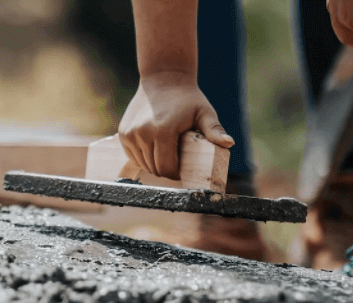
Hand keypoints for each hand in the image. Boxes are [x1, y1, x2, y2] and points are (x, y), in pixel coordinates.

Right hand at [118, 73, 233, 180]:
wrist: (163, 78)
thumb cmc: (188, 98)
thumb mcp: (204, 113)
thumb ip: (214, 130)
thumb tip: (229, 143)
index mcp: (163, 131)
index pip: (167, 168)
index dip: (176, 174)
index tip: (183, 170)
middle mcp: (143, 133)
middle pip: (154, 168)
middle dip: (166, 170)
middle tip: (176, 163)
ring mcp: (130, 134)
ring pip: (143, 164)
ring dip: (154, 164)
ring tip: (166, 154)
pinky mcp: (124, 133)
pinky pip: (133, 156)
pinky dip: (143, 157)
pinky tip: (153, 148)